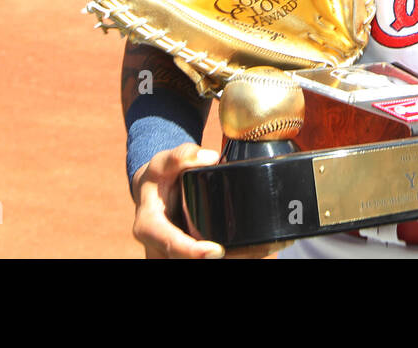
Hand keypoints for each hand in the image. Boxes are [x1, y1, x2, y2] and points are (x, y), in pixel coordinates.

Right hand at [131, 143, 293, 258]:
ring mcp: (175, 255)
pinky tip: (263, 245)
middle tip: (260, 247)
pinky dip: (239, 253)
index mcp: (149, 226)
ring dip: (238, 256)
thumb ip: (181, 155)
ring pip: (204, 263)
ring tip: (269, 245)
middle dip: (226, 257)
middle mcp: (159, 247)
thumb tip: (210, 157)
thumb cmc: (159, 178)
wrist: (154, 192)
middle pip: (189, 261)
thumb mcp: (163, 162)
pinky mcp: (190, 254)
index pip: (169, 244)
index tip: (216, 251)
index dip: (191, 252)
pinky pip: (211, 259)